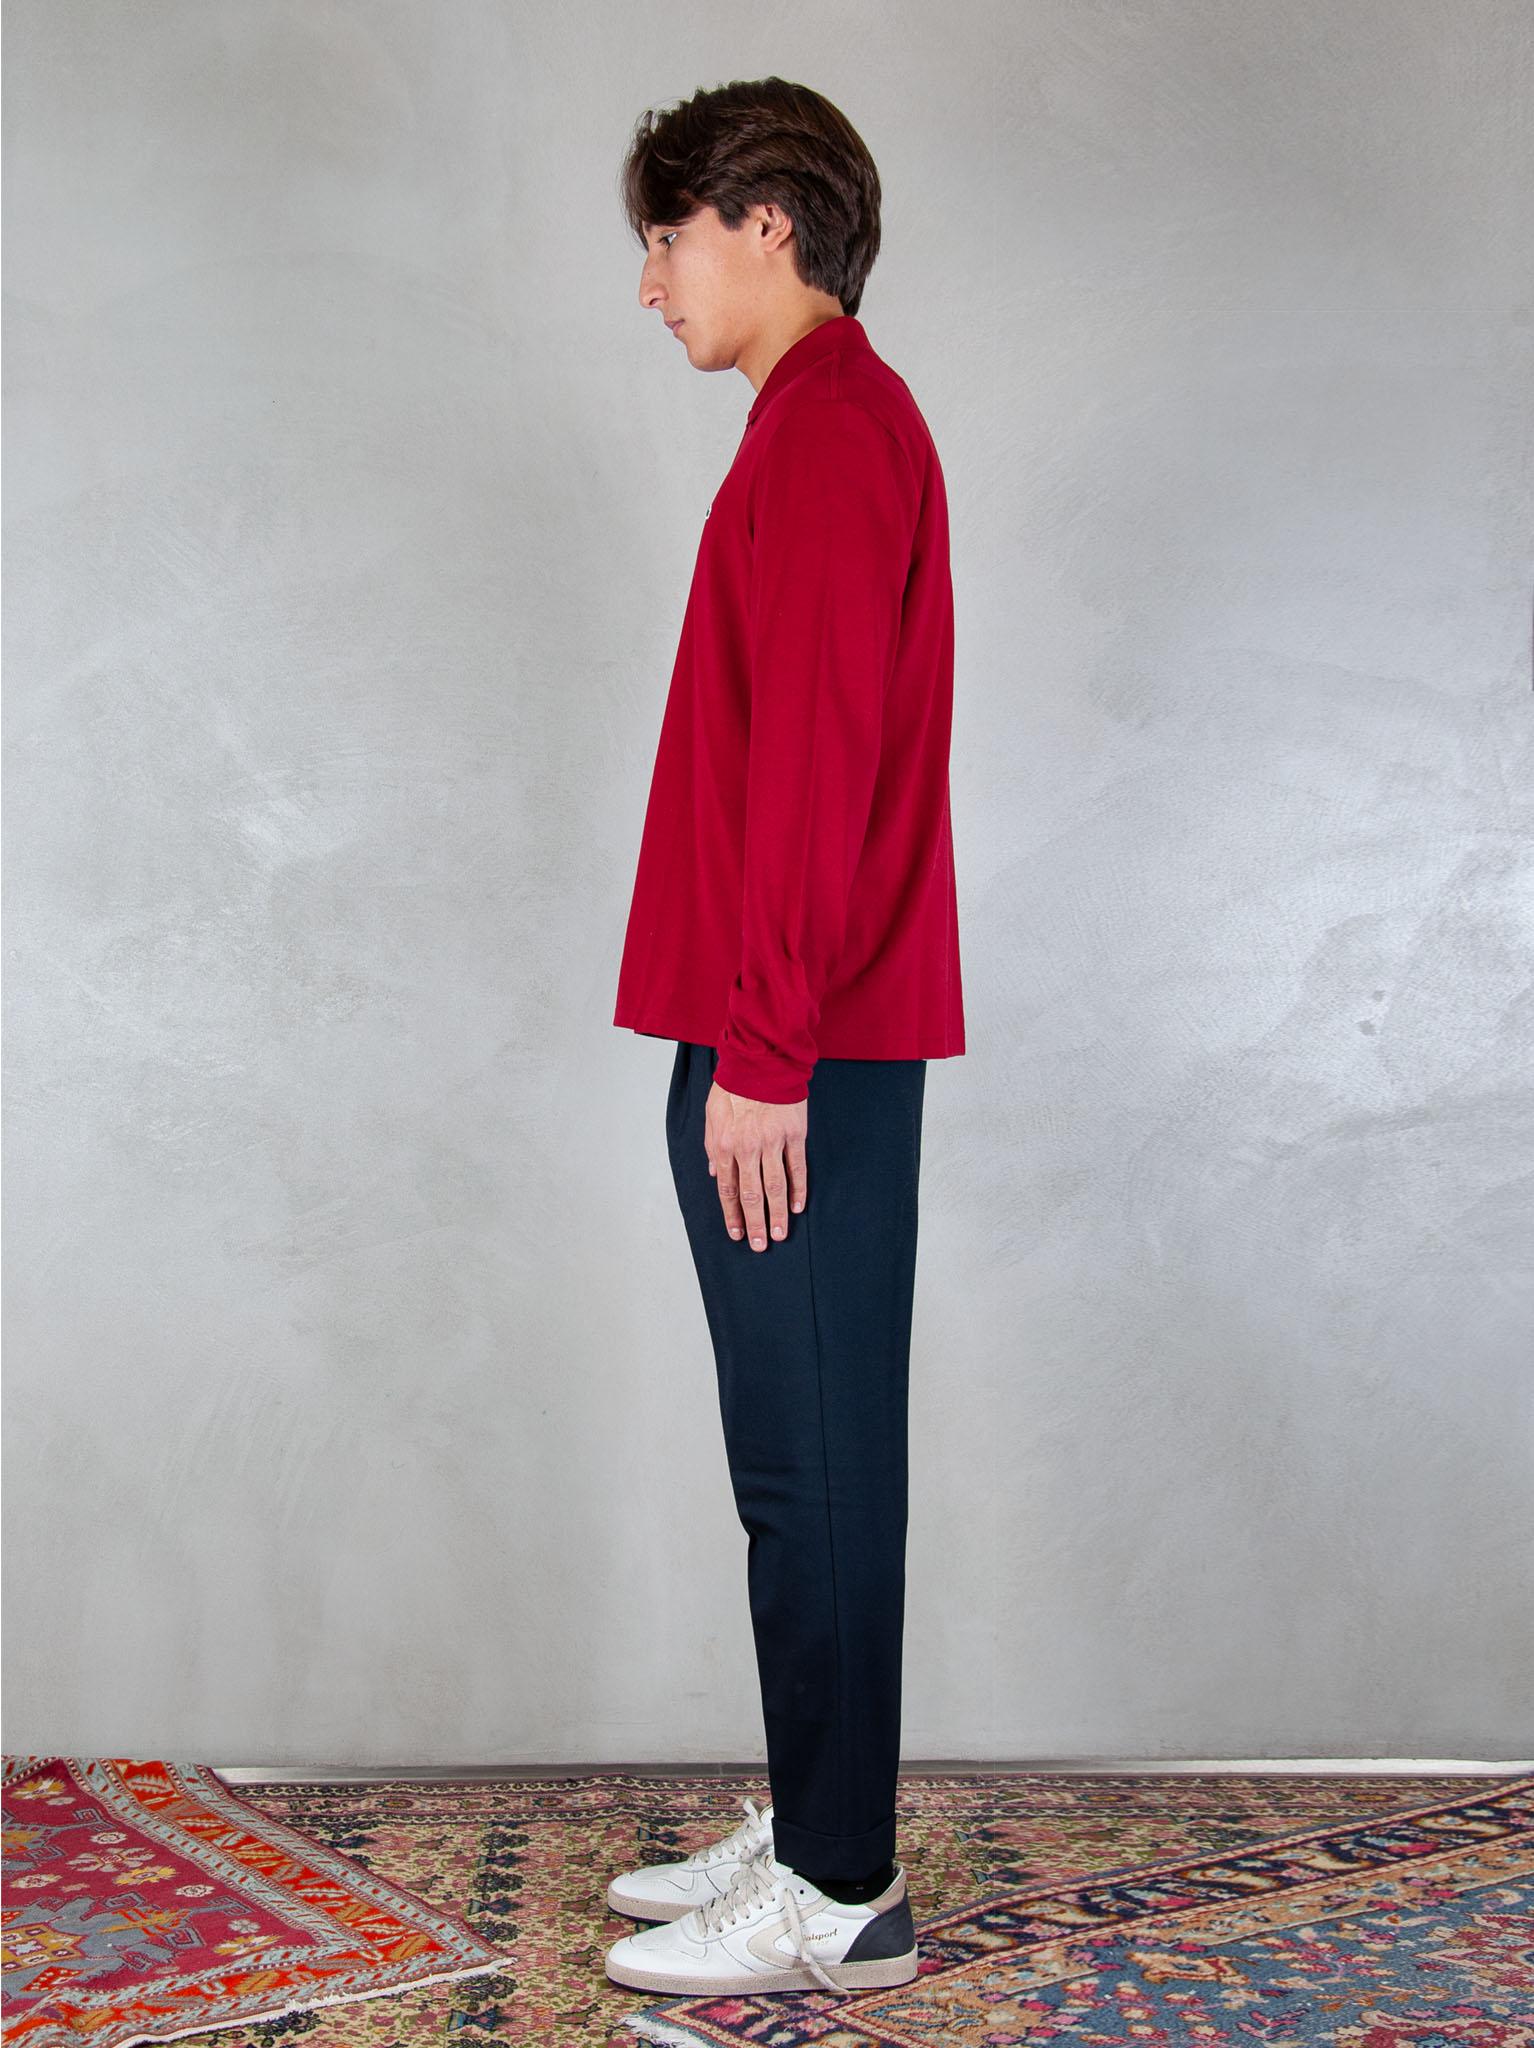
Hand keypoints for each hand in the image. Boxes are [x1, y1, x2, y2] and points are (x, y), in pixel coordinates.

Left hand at [705, 1083, 807, 1248]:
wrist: (762, 1059)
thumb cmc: (734, 1085)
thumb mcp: (712, 1113)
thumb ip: (712, 1146)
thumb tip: (715, 1174)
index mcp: (725, 1144)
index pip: (727, 1189)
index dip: (732, 1214)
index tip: (738, 1234)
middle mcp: (747, 1147)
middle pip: (751, 1194)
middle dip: (755, 1223)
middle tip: (760, 1245)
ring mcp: (772, 1142)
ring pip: (775, 1186)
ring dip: (777, 1213)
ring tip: (780, 1234)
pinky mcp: (794, 1133)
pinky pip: (797, 1167)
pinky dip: (798, 1188)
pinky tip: (798, 1206)